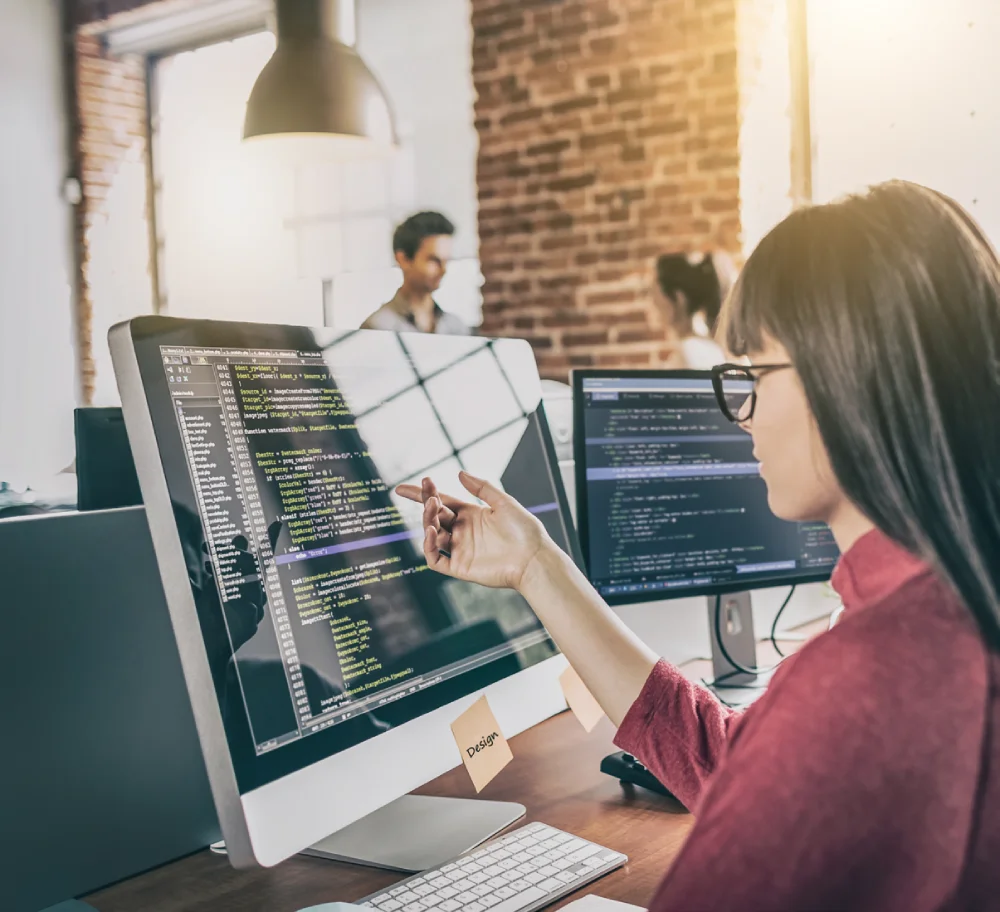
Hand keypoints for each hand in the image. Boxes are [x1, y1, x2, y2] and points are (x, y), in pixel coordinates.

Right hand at [395, 472, 551, 590]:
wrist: (534, 558)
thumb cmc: (525, 530)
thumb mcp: (504, 502)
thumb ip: (481, 488)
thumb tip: (459, 473)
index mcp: (472, 514)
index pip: (441, 501)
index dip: (422, 494)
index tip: (402, 488)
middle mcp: (463, 531)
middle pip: (435, 515)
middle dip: (426, 503)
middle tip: (427, 494)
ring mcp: (460, 550)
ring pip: (432, 535)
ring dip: (428, 520)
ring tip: (433, 507)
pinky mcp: (459, 567)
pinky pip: (435, 559)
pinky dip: (427, 547)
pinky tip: (430, 531)